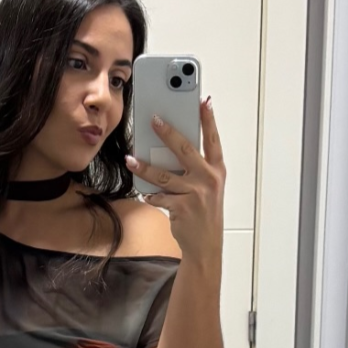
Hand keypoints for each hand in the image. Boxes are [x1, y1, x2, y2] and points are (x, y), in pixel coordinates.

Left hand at [125, 96, 224, 268]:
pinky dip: (150, 195)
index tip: (202, 102)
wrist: (205, 245)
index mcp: (216, 170)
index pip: (212, 140)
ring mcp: (195, 193)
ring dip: (144, 167)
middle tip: (154, 120)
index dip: (208, 120)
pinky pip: (159, 196)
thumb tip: (170, 151)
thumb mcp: (208, 189)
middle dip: (167, 132)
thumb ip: (196, 169)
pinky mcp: (182, 207)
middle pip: (184, 149)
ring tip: (131, 161)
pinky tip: (145, 193)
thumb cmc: (204, 214)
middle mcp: (208, 179)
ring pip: (164, 175)